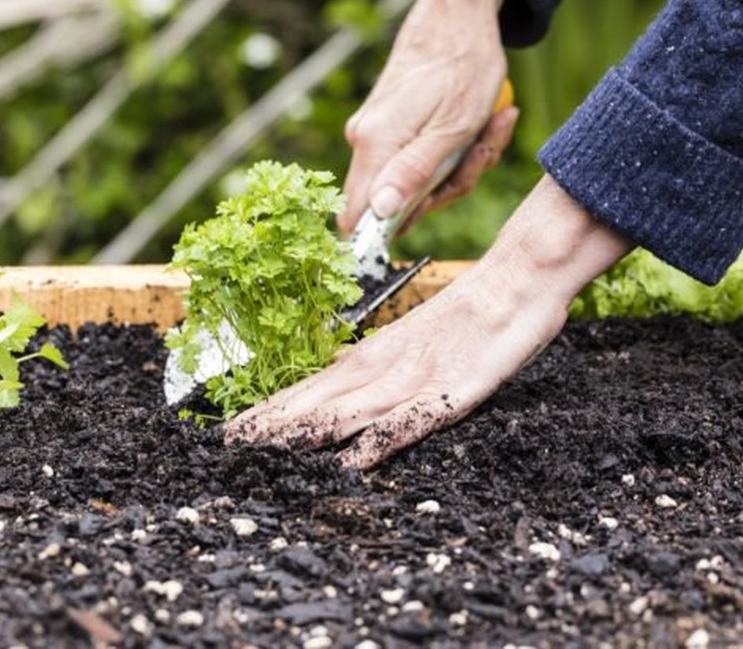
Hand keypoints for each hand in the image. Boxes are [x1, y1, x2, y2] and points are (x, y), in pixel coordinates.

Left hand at [225, 176, 632, 468]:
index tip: (228, 431)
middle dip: (271, 424)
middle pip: (317, 399)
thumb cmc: (466, 317)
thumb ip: (376, 371)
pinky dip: (379, 440)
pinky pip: (411, 420)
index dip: (268, 410)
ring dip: (306, 431)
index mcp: (371, 357)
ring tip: (267, 450)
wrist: (515, 281)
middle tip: (227, 445)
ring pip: (351, 409)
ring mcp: (414, 379)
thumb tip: (335, 397)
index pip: (309, 387)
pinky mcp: (450, 391)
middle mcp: (383, 367)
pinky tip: (353, 460)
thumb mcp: (411, 345)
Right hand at [339, 0, 518, 234]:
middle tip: (481, 153)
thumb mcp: (452, 130)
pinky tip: (480, 125)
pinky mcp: (387, 122)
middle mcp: (364, 139)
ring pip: (412, 178)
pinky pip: (417, 156)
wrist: (456, 13)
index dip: (391, 231)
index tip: (432, 208)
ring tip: (490, 128)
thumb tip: (380, 215)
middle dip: (445, 188)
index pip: (359, 219)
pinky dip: (451, 149)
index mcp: (376, 145)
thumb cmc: (463, 67)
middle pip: (394, 202)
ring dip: (457, 165)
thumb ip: (413, 174)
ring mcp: (374, 130)